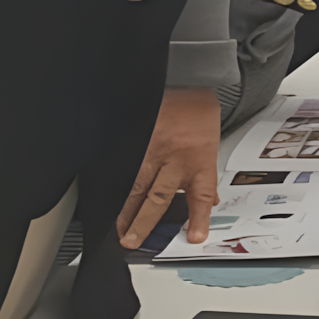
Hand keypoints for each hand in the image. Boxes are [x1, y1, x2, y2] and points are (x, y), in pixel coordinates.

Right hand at [118, 83, 222, 250]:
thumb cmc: (197, 111)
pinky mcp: (138, 139)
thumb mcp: (211, 144)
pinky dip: (116, 183)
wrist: (186, 78)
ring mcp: (154, 149)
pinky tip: (108, 197)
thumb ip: (204, 176)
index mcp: (199, 160)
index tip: (194, 238)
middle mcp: (176, 158)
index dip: (198, 218)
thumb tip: (208, 201)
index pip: (201, 196)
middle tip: (131, 240)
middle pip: (157, 197)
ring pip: (137, 185)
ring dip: (126, 210)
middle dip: (143, 223)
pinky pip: (126, 165)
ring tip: (117, 228)